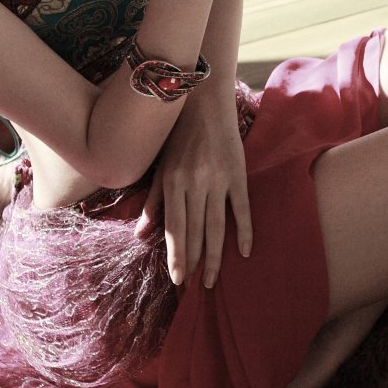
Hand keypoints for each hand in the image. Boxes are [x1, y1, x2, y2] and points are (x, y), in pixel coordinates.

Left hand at [140, 92, 251, 287]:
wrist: (202, 100)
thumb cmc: (176, 136)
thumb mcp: (159, 167)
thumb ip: (153, 201)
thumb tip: (142, 235)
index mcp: (172, 182)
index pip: (174, 228)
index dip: (177, 255)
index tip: (178, 278)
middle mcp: (194, 183)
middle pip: (196, 231)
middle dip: (196, 261)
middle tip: (197, 287)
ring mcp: (218, 179)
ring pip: (217, 225)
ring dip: (216, 255)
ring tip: (215, 278)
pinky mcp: (237, 173)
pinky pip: (242, 207)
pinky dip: (245, 229)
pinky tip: (244, 251)